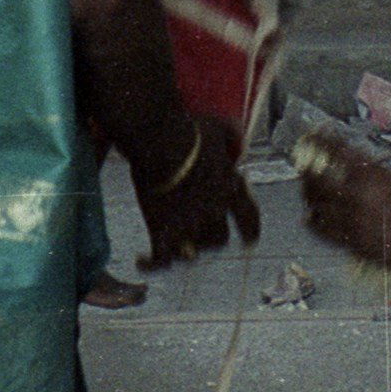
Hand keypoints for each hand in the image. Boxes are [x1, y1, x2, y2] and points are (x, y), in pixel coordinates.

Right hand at [134, 116, 258, 270]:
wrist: (158, 139)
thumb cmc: (187, 130)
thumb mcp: (217, 127)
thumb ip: (230, 136)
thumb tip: (236, 136)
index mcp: (230, 190)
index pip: (250, 219)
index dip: (250, 232)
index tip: (249, 241)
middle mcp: (214, 212)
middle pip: (218, 240)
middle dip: (210, 238)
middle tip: (197, 233)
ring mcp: (189, 225)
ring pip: (192, 254)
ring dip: (184, 251)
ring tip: (171, 246)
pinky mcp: (162, 231)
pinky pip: (159, 259)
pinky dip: (150, 264)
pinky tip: (140, 261)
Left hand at [296, 133, 390, 276]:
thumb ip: (371, 170)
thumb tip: (352, 160)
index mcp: (370, 176)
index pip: (337, 152)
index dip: (322, 141)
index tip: (315, 136)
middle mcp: (356, 196)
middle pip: (318, 178)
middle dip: (307, 169)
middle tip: (303, 164)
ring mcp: (350, 219)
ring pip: (316, 203)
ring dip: (308, 193)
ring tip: (306, 188)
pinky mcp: (349, 240)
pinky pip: (321, 229)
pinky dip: (312, 220)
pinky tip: (309, 216)